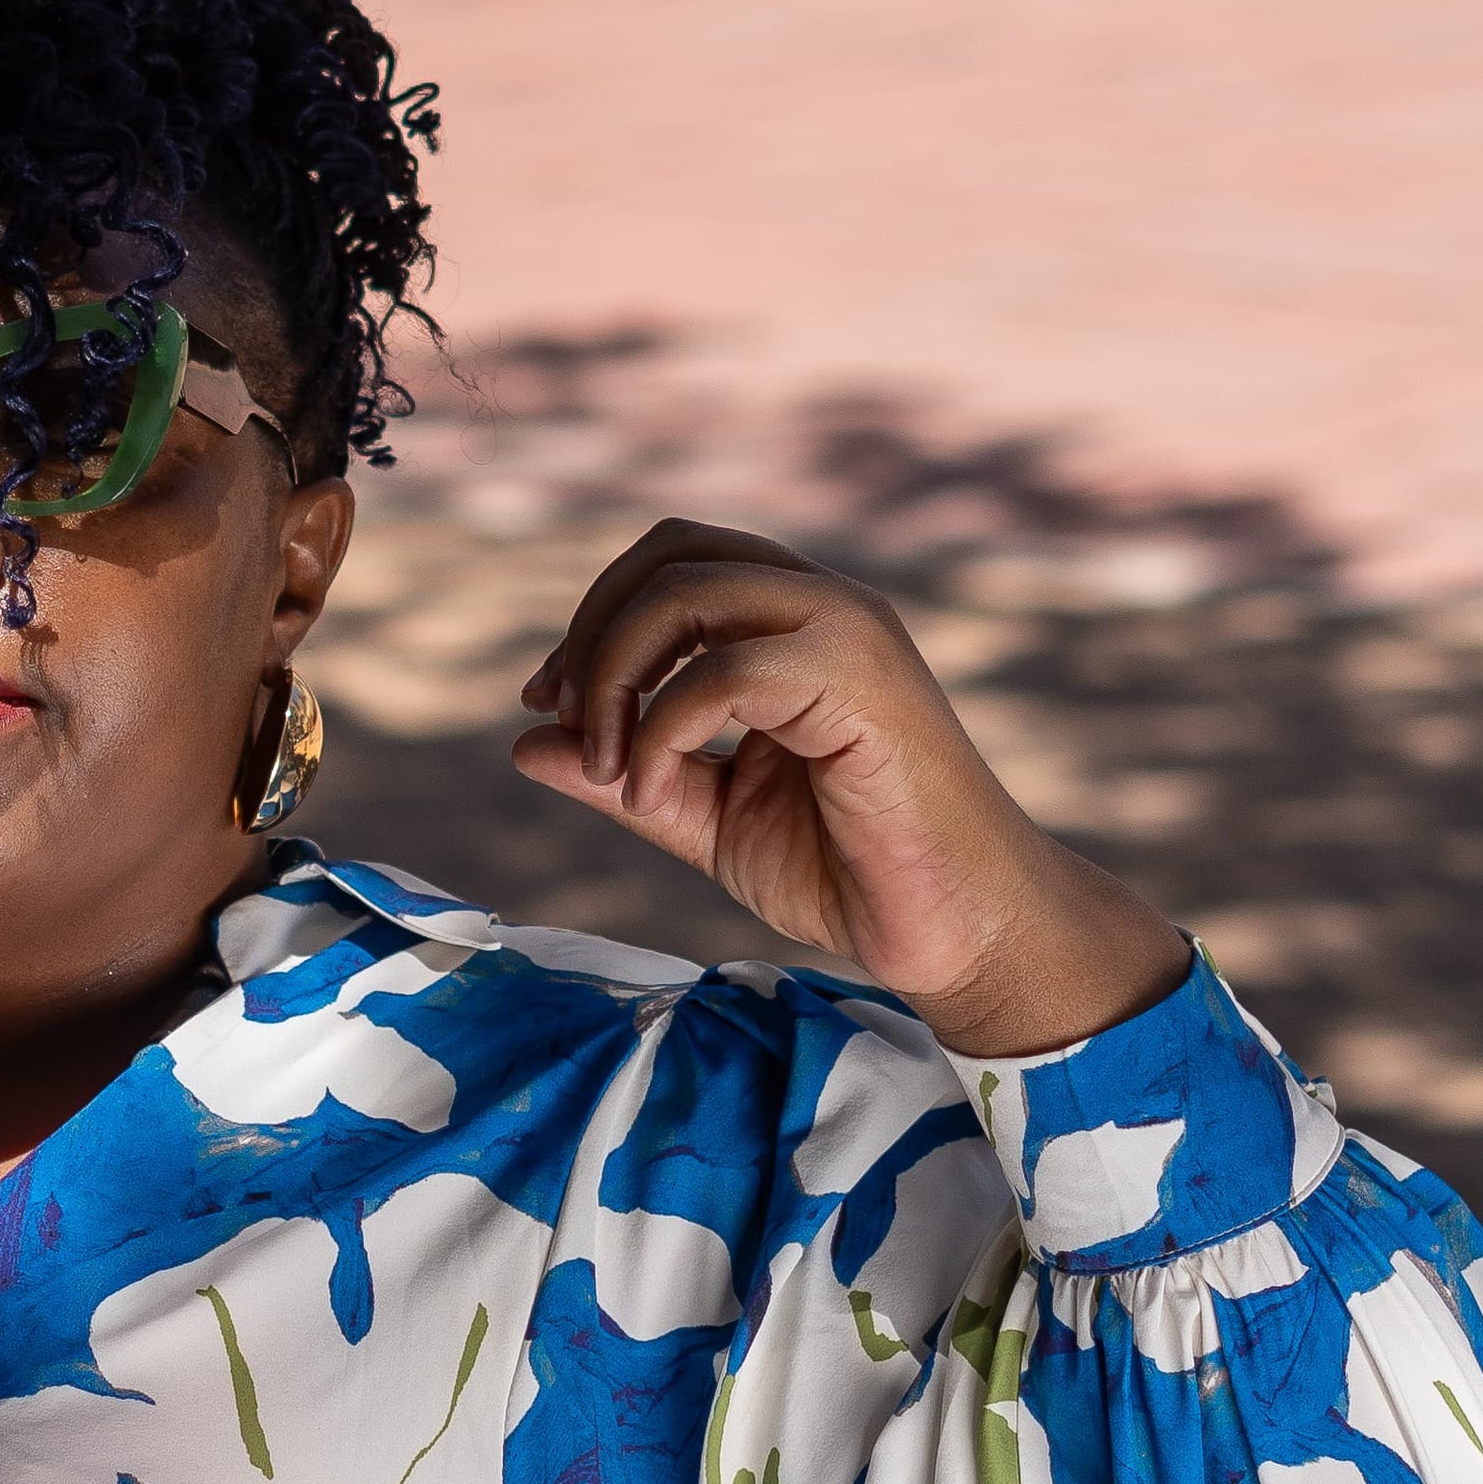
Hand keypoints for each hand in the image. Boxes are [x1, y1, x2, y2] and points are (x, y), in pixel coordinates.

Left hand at [513, 523, 1186, 1058]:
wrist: (957, 931)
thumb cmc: (849, 872)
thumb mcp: (708, 819)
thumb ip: (624, 775)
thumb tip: (525, 740)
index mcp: (792, 624)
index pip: (671, 559)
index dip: (593, 618)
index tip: (549, 705)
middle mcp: (822, 606)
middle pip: (670, 552)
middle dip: (592, 633)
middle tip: (567, 723)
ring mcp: (847, 632)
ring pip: (686, 592)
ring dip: (615, 676)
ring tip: (610, 769)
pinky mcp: (861, 680)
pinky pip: (723, 670)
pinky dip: (660, 731)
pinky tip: (652, 793)